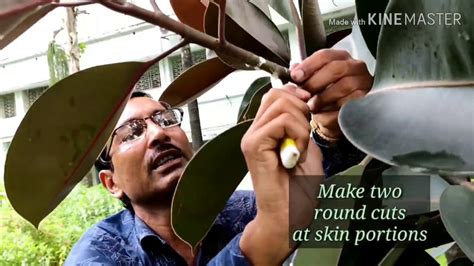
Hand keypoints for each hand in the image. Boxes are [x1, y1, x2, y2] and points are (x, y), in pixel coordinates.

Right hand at [239, 85, 323, 264]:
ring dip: (300, 126)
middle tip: (304, 136)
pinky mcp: (253, 146)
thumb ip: (300, 124)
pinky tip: (296, 155)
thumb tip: (302, 101)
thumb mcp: (305, 147)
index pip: (275, 95)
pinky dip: (297, 135)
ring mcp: (251, 138)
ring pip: (281, 105)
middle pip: (276, 94)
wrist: (289, 215)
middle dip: (300, 108)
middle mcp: (253, 132)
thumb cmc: (298, 188)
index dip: (295, 95)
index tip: (310, 109)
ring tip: (299, 150)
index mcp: (263, 131)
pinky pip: (281, 122)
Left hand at [291, 49, 372, 139]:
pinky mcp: (366, 102)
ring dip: (323, 98)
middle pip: (335, 68)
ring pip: (343, 86)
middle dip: (315, 82)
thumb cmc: (324, 96)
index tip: (295, 76)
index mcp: (341, 58)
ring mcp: (364, 84)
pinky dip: (332, 111)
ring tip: (312, 106)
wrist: (336, 118)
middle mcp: (356, 67)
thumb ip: (303, 74)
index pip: (325, 55)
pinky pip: (348, 104)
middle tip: (304, 94)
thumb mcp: (313, 83)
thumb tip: (293, 68)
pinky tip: (323, 114)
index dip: (308, 65)